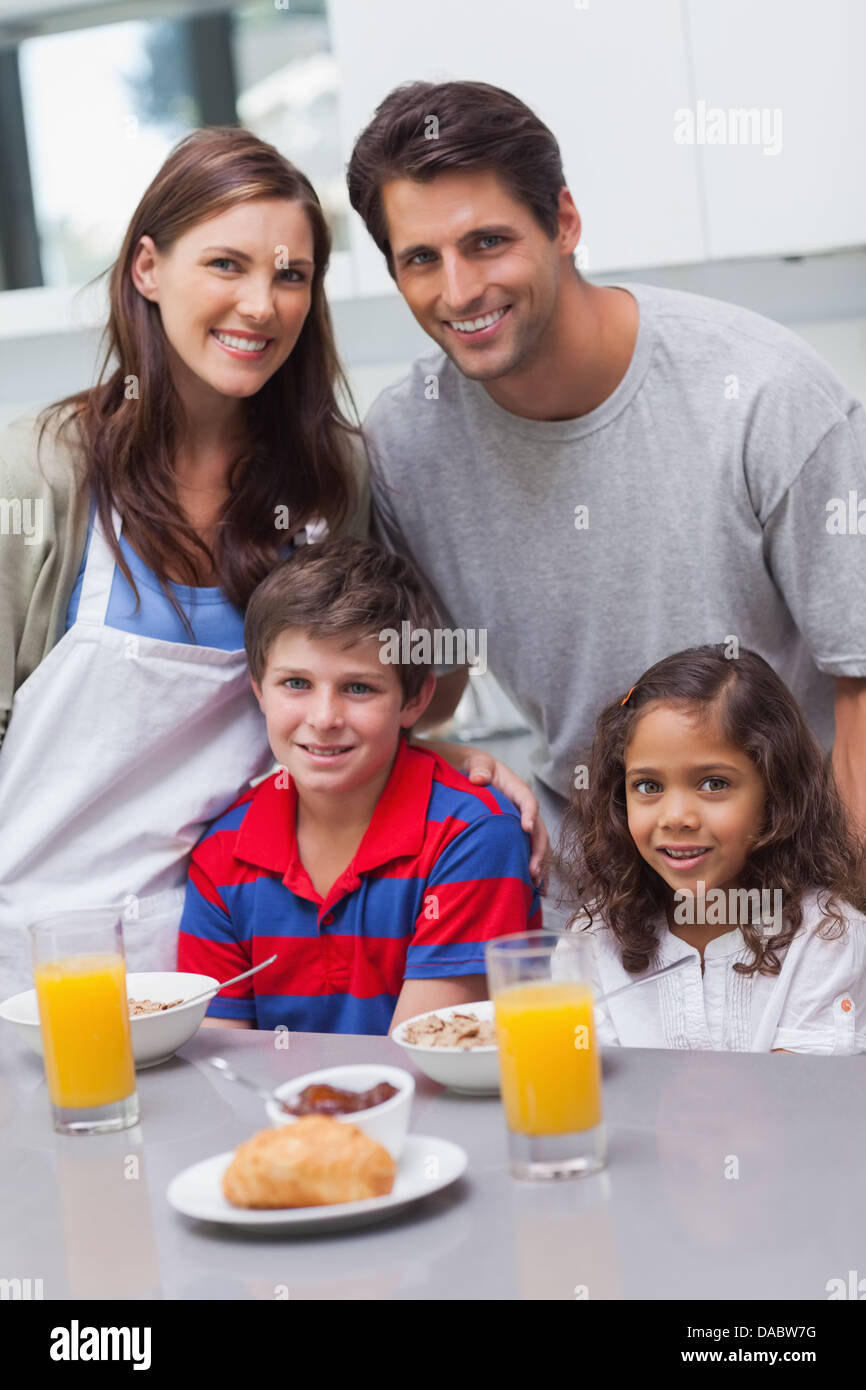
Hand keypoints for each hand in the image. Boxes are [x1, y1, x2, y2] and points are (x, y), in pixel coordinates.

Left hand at [459, 749, 549, 891]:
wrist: (475, 774)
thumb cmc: (477, 768)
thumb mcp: (477, 763)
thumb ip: (479, 768)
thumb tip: (478, 778)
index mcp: (517, 790)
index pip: (528, 801)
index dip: (529, 814)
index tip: (525, 828)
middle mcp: (524, 809)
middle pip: (538, 830)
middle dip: (538, 851)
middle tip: (533, 871)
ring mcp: (523, 823)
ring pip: (537, 845)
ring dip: (540, 865)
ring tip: (538, 887)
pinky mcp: (517, 836)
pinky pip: (529, 852)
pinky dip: (535, 870)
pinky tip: (535, 889)